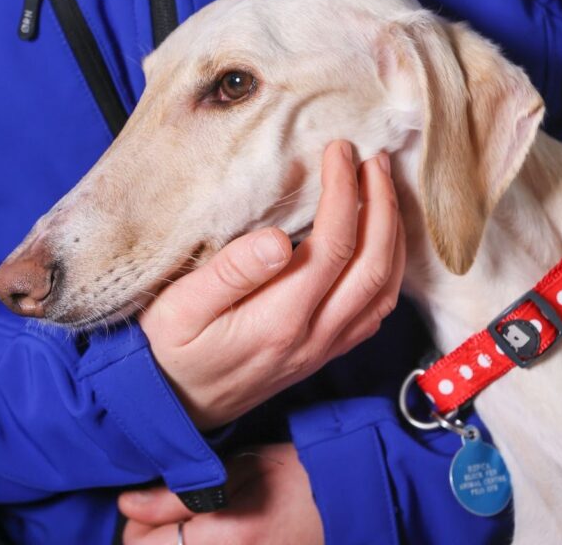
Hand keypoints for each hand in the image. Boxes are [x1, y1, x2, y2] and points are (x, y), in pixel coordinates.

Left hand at [119, 442, 323, 543]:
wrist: (341, 508)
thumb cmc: (293, 478)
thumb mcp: (239, 469)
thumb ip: (179, 493)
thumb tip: (127, 504)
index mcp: (224, 538)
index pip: (139, 544)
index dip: (139, 520)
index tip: (153, 501)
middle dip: (151, 537)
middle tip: (172, 513)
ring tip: (191, 528)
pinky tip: (204, 540)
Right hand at [139, 141, 404, 428]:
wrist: (170, 409)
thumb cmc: (168, 349)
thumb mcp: (179, 309)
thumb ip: (229, 273)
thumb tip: (277, 238)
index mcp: (278, 320)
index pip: (333, 247)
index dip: (344, 192)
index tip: (339, 151)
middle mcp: (313, 337)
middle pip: (373, 265)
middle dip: (381, 204)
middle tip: (373, 158)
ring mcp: (324, 348)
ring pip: (385, 290)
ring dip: (393, 234)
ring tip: (383, 187)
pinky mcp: (324, 352)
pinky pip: (376, 310)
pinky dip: (390, 268)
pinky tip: (379, 238)